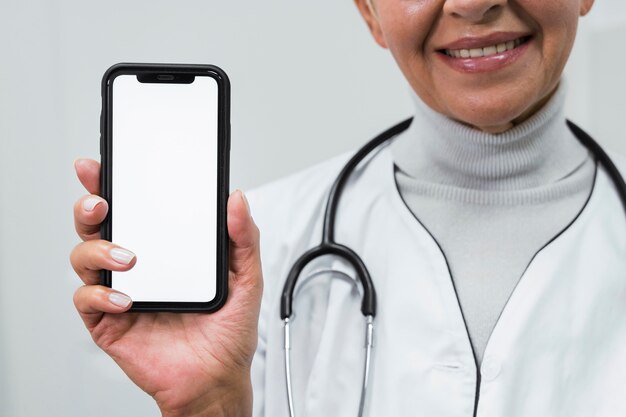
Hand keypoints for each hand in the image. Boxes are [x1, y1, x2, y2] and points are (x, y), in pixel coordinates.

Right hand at [70, 159, 262, 416]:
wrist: (217, 377)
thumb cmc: (227, 330)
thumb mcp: (246, 278)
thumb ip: (243, 238)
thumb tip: (236, 199)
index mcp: (166, 249)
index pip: (135, 209)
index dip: (113, 185)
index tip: (104, 164)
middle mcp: (139, 265)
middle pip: (99, 226)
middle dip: (91, 206)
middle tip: (102, 202)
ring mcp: (120, 291)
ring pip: (84, 257)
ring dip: (99, 250)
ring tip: (128, 258)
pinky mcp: (108, 322)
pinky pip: (86, 300)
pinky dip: (100, 295)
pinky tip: (126, 300)